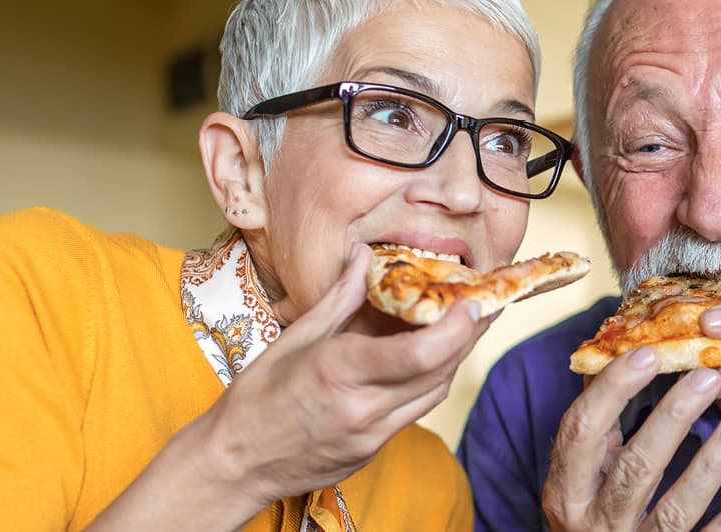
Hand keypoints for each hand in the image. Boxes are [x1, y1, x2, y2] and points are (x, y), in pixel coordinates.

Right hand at [92, 244, 493, 528]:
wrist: (236, 463)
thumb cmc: (256, 398)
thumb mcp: (294, 339)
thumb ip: (340, 298)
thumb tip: (364, 257)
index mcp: (338, 371)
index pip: (419, 353)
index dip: (457, 328)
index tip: (473, 301)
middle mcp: (362, 407)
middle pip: (438, 371)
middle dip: (467, 336)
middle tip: (484, 303)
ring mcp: (370, 435)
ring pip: (433, 393)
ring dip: (453, 358)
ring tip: (464, 326)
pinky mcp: (373, 450)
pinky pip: (415, 411)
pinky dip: (429, 381)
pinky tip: (429, 359)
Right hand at [542, 347, 720, 531]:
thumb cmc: (592, 513)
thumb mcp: (579, 474)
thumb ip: (597, 423)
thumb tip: (615, 353)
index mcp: (567, 490)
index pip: (582, 431)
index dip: (613, 390)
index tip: (649, 354)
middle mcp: (596, 522)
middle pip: (634, 468)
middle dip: (672, 420)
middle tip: (708, 377)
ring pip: (675, 510)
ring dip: (710, 466)